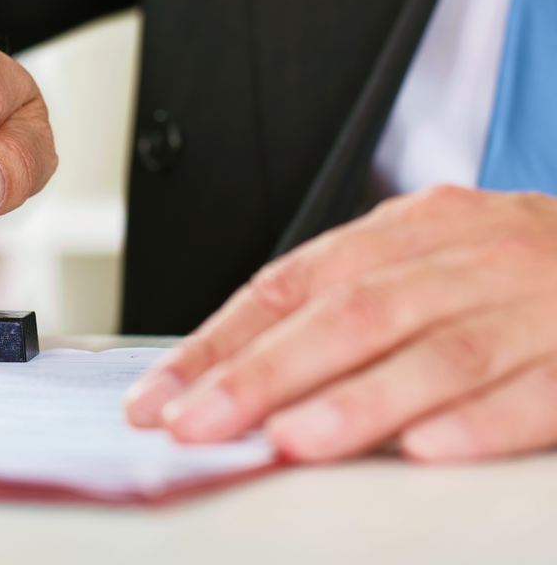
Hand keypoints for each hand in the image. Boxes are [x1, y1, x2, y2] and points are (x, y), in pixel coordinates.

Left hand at [123, 185, 556, 462]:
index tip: (161, 395)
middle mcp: (468, 257)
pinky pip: (536, 392)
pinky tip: (428, 451)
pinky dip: (480, 423)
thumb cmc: (522, 273)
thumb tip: (238, 374)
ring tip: (289, 441)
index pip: (293, 283)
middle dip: (264, 374)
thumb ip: (349, 304)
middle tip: (197, 424)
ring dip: (356, 401)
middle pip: (351, 314)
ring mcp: (535, 305)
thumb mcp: (432, 262)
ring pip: (434, 353)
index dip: (220, 341)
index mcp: (413, 228)